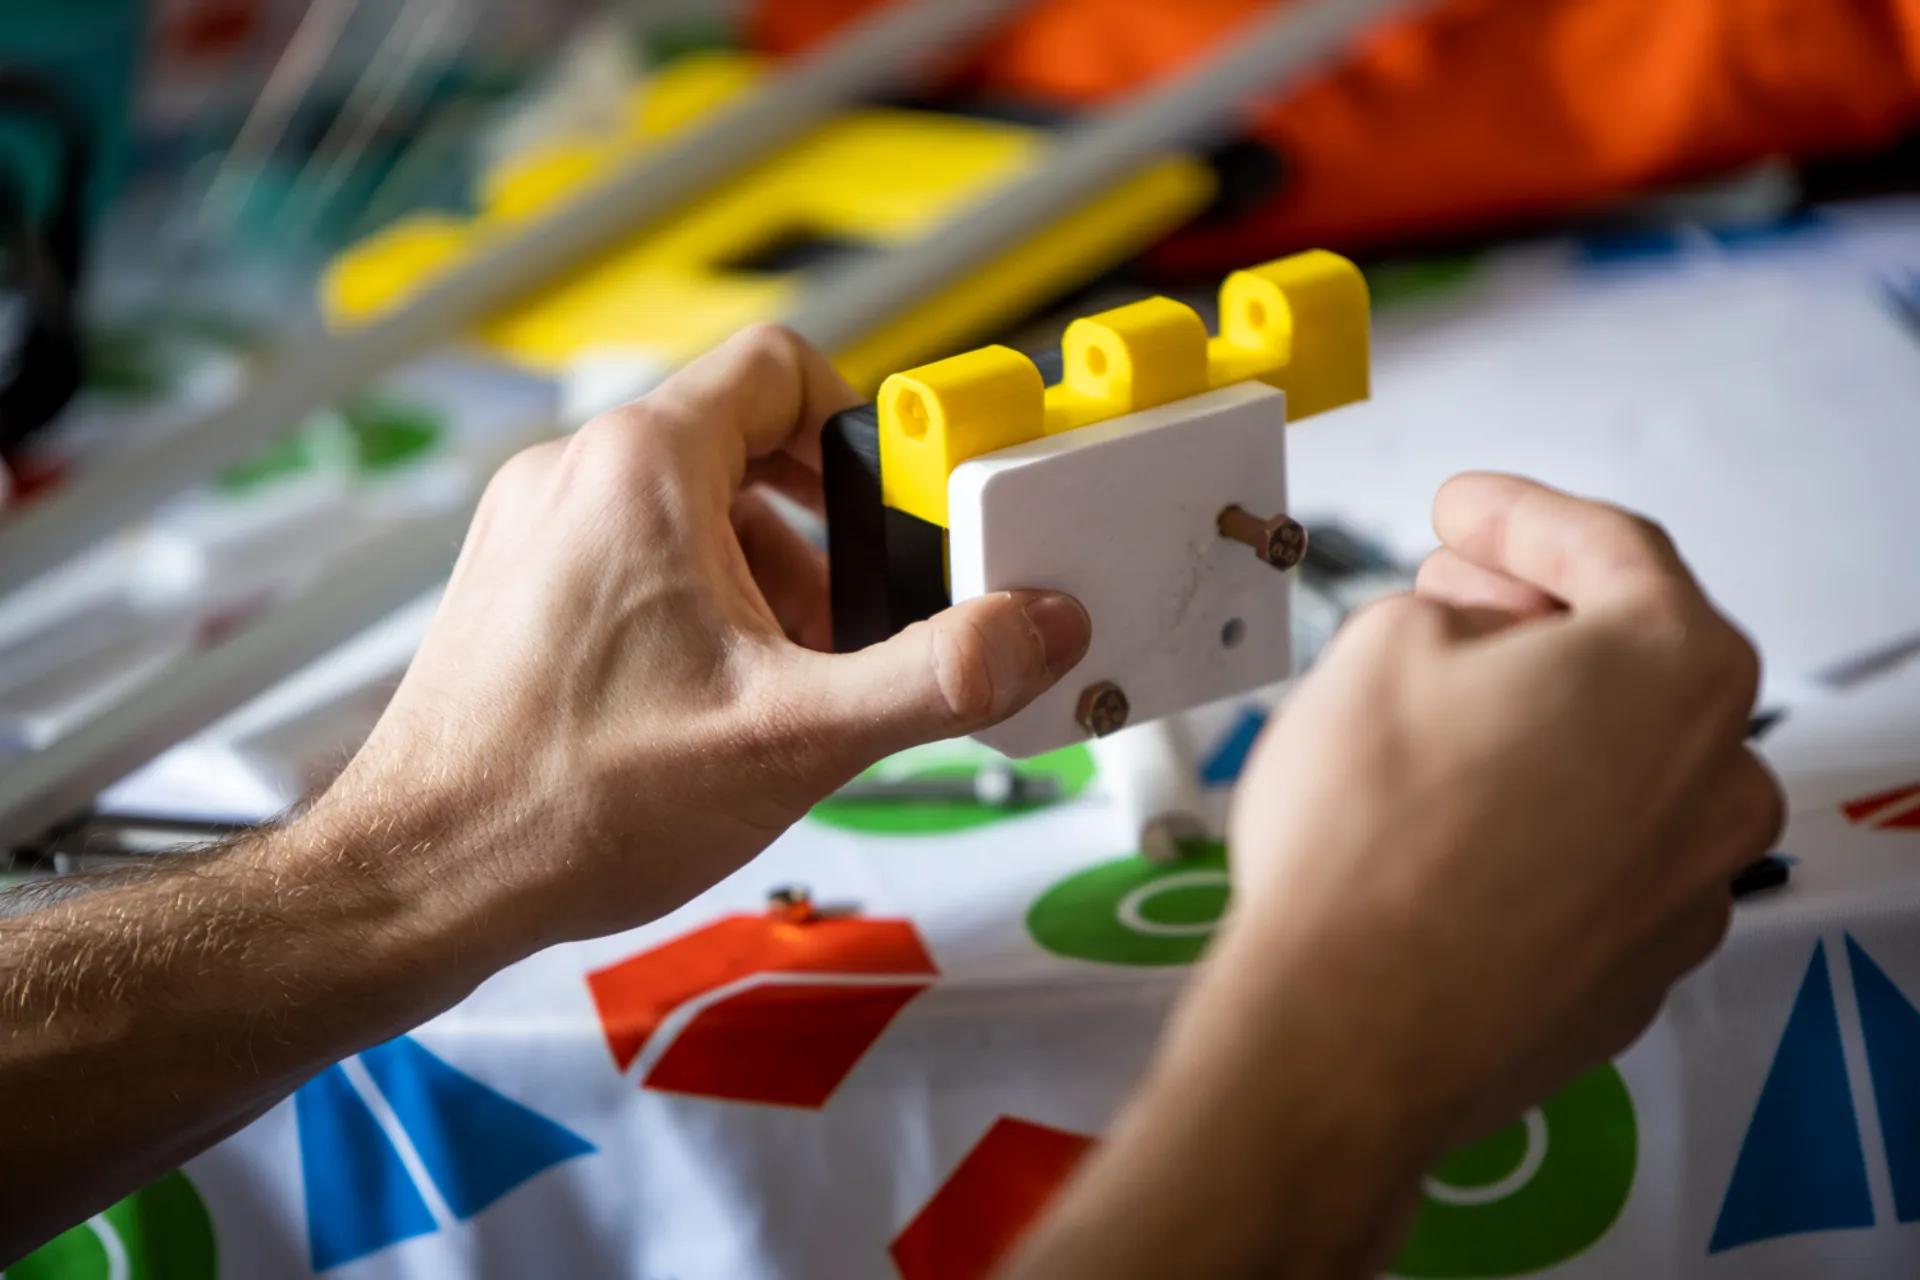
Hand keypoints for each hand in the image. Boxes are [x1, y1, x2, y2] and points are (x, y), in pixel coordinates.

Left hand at [317, 325, 1089, 953]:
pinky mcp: (510, 582)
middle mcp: (575, 473)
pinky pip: (628, 551)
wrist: (425, 876)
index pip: (783, 365)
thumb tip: (1035, 632)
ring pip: (685, 505)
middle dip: (820, 532)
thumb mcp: (795, 738)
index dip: (861, 425)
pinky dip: (692, 601)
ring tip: (786, 679)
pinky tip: (709, 701)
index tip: (896, 504)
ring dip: (760, 574)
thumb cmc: (576, 801)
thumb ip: (937, 677)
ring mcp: (532, 525)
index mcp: (644, 467)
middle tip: (854, 619)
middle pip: (741, 442)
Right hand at [1223, 473, 1782, 1145]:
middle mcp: (1717, 779)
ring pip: (1619, 764)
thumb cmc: (1367, 846)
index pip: (1610, 548)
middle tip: (1445, 597)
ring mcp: (1687, 886)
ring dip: (1540, 726)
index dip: (1518, 516)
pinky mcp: (1638, 968)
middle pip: (1633, 658)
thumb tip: (1467, 637)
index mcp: (1678, 668)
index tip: (1467, 509)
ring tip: (1432, 725)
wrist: (1346, 1029)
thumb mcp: (1381, 645)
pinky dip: (1540, 824)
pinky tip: (1451, 827)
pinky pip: (1598, 858)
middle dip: (1533, 616)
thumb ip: (1447, 608)